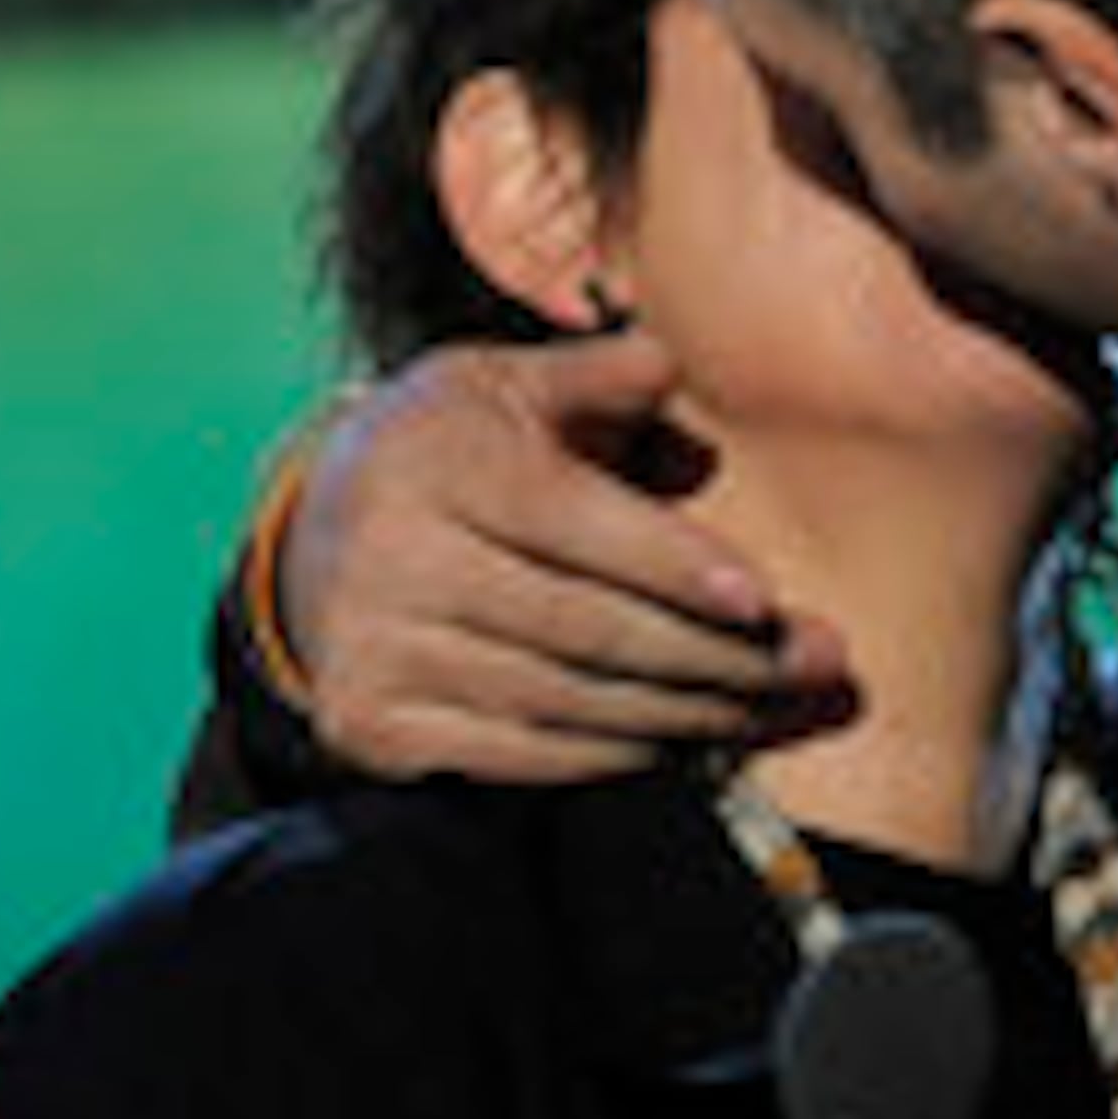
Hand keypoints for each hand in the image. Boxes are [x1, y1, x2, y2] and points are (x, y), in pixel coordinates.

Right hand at [284, 328, 852, 779]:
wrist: (306, 543)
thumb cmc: (440, 453)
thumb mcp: (498, 388)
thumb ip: (593, 376)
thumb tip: (671, 364)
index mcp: (434, 458)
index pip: (571, 520)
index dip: (670, 564)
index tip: (762, 600)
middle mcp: (394, 556)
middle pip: (585, 625)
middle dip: (714, 654)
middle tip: (811, 664)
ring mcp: (378, 648)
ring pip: (566, 700)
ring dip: (685, 712)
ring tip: (770, 704)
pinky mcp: (373, 723)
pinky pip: (522, 753)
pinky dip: (613, 754)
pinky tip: (683, 739)